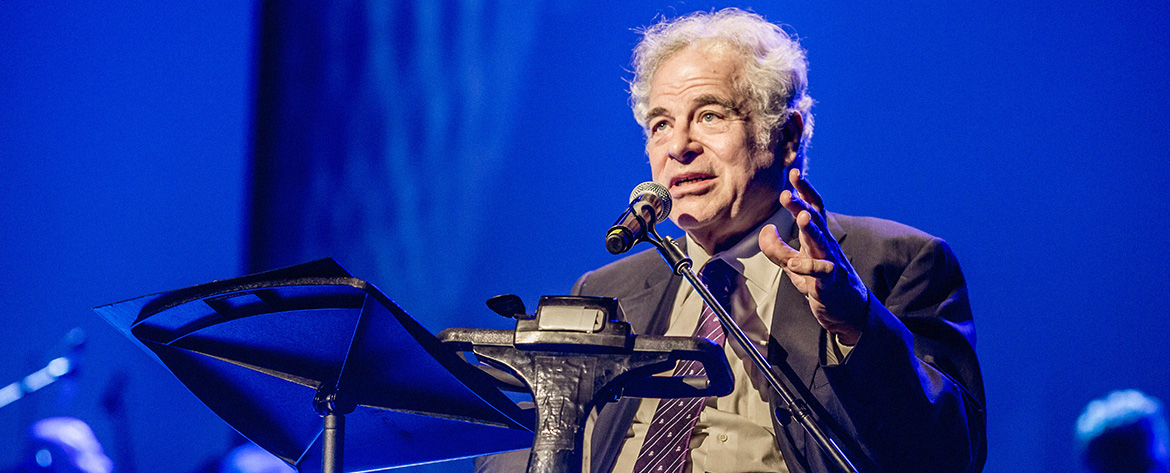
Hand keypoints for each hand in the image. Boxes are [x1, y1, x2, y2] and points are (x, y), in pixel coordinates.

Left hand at [758, 169, 868, 344]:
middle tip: (787, 194)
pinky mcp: (830, 283)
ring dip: (810, 229)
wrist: (847, 310)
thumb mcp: (794, 264)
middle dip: (801, 206)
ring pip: (820, 242)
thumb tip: (765, 229)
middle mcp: (825, 245)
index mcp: (818, 237)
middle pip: (815, 221)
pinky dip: (807, 268)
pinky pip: (820, 273)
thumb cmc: (821, 282)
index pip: (813, 208)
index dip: (805, 190)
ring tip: (801, 217)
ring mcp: (830, 263)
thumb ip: (777, 248)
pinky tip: (794, 266)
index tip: (794, 172)